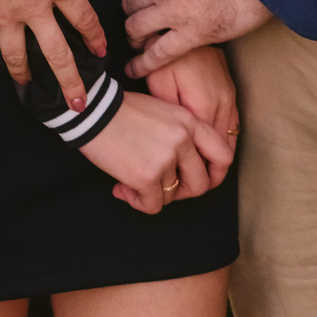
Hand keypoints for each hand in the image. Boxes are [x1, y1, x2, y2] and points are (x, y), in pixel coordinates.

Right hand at [0, 0, 104, 111]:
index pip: (83, 17)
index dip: (94, 36)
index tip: (100, 51)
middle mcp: (34, 6)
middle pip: (57, 53)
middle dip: (71, 82)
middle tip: (79, 104)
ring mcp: (5, 14)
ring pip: (18, 56)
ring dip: (25, 75)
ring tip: (29, 89)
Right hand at [79, 92, 232, 215]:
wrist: (93, 110)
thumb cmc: (122, 111)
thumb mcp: (162, 112)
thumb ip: (181, 135)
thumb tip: (186, 170)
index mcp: (189, 121)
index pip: (223, 156)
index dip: (215, 175)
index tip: (199, 180)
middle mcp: (183, 140)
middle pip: (200, 184)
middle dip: (180, 193)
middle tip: (161, 188)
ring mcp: (166, 158)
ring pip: (171, 196)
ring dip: (151, 194)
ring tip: (132, 183)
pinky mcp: (147, 176)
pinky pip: (152, 206)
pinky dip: (137, 202)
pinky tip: (122, 188)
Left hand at [145, 46, 237, 185]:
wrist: (186, 22)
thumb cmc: (168, 53)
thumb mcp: (159, 83)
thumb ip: (169, 115)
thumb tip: (171, 144)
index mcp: (205, 106)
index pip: (208, 155)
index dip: (195, 175)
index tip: (179, 187)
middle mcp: (224, 105)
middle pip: (223, 153)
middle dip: (209, 174)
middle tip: (188, 187)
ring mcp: (230, 97)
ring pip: (230, 140)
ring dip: (218, 159)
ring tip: (198, 174)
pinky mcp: (230, 90)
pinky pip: (231, 125)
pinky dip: (222, 141)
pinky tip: (207, 148)